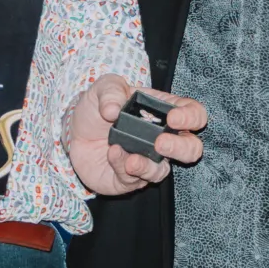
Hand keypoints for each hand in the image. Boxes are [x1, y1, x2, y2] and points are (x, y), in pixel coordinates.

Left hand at [68, 75, 206, 196]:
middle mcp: (162, 139)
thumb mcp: (104, 88)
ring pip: (163, 172)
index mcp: (164, 112)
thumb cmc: (97, 108)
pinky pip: (134, 180)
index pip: (194, 114)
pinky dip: (123, 168)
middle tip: (160, 143)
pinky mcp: (130, 179)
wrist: (74, 132)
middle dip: (181, 148)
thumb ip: (110, 91)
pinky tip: (113, 154)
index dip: (191, 117)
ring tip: (131, 160)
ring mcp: (148, 161)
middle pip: (191, 148)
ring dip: (148, 167)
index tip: (173, 118)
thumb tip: (113, 109)